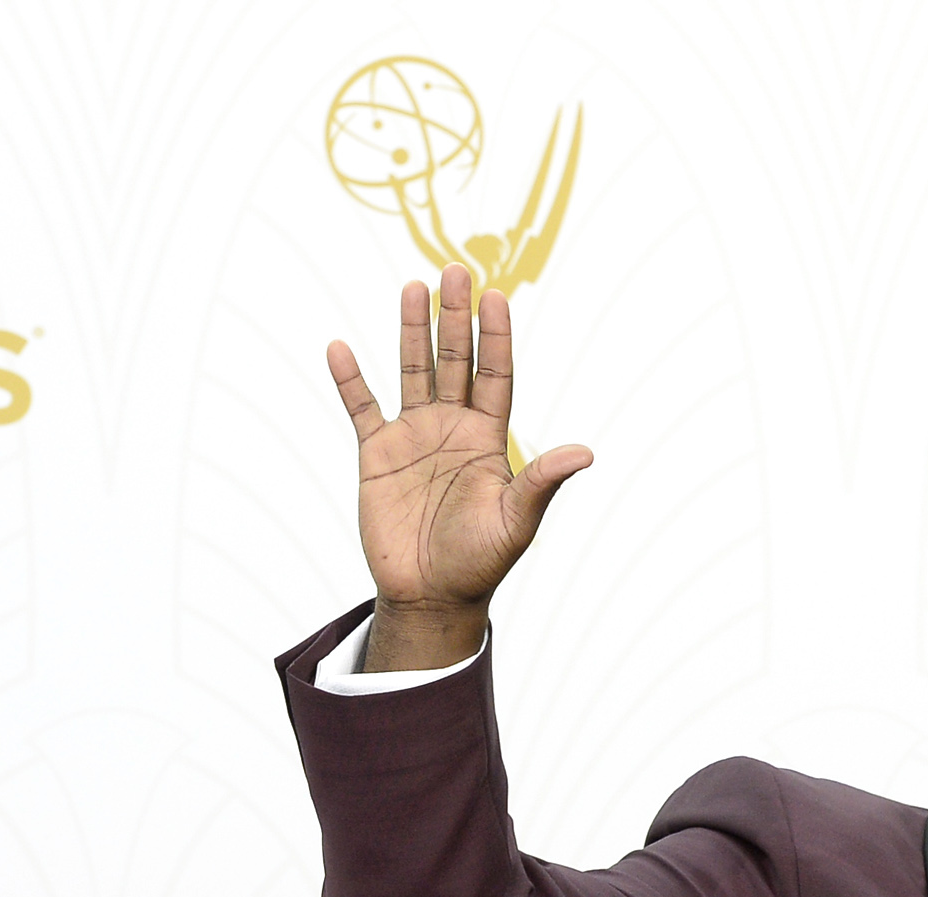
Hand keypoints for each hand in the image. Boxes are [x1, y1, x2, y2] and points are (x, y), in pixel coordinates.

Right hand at [327, 265, 593, 668]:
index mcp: (489, 440)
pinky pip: (361, 407)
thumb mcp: (517, 522)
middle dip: (455, 318)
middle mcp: (452, 428)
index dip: (496, 338)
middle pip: (454, 362)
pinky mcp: (376, 453)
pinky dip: (349, 380)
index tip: (497, 297)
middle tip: (456, 270)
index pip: (496, 376)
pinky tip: (341, 347)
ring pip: (412, 371)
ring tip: (413, 287)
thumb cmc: (481, 563)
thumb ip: (543, 482)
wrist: (432, 595)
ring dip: (411, 331)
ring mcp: (413, 436)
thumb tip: (586, 453)